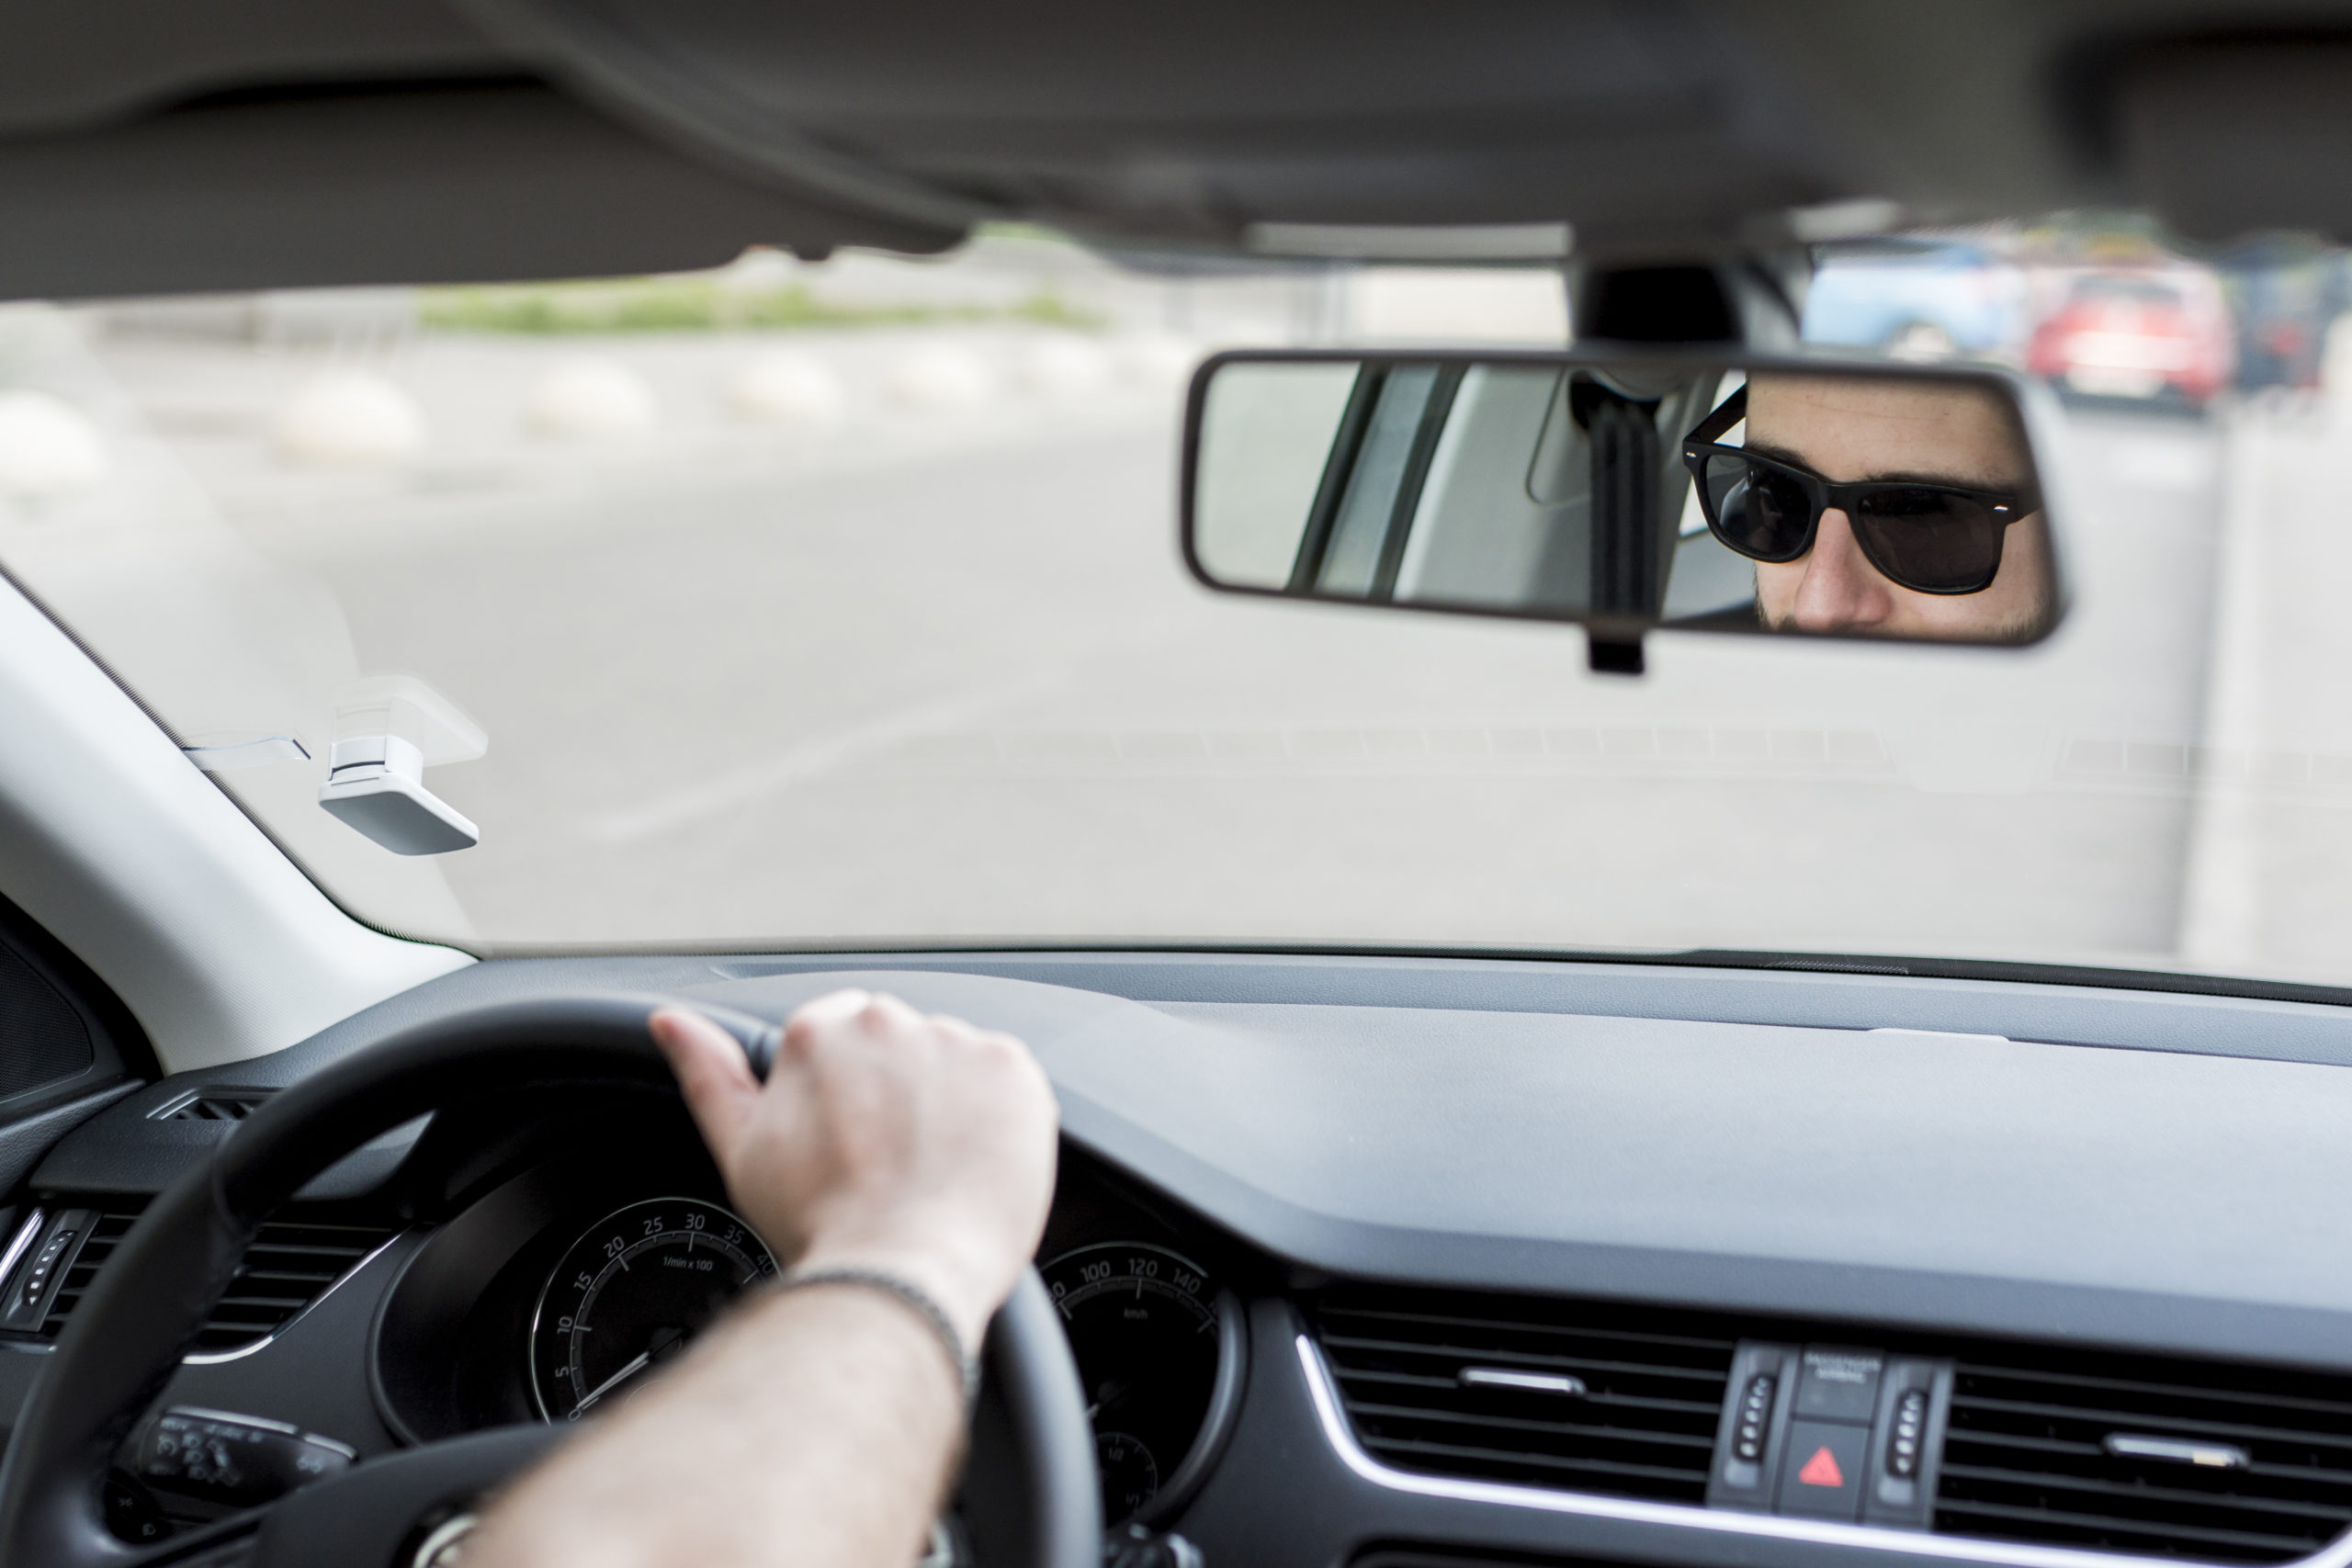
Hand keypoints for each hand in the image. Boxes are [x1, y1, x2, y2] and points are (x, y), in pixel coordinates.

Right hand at [650, 990, 1058, 1352]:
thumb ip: (709, 1074)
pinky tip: (974, 1165)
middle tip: (895, 1161)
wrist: (902, 1273)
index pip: (840, 1035)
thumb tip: (671, 1022)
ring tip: (936, 1171)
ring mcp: (954, 1041)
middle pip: (899, 1045)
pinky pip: (1006, 1082)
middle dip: (899, 1092)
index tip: (857, 1136)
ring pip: (954, 1063)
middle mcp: (886, 1021)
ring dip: (950, 1103)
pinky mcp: (1011, 1067)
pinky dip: (998, 1117)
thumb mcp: (743, 1150)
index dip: (850, 1091)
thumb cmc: (822, 1226)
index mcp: (817, 1033)